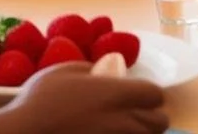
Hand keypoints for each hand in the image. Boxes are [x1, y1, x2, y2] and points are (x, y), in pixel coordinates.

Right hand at [0, 62, 167, 133]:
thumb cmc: (38, 102)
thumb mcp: (63, 72)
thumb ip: (92, 68)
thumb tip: (110, 69)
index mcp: (115, 93)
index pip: (155, 94)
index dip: (149, 94)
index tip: (137, 95)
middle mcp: (122, 121)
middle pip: (159, 123)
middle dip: (151, 118)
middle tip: (132, 116)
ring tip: (120, 128)